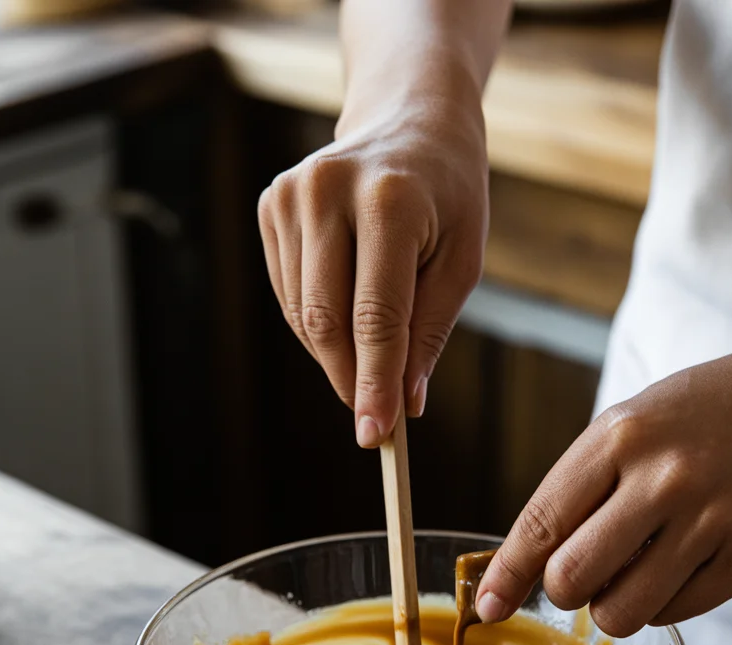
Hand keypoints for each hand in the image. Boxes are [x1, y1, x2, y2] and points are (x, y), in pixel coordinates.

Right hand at [258, 95, 487, 447]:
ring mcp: (290, 195)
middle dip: (351, 379)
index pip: (376, 315)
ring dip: (335, 355)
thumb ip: (428, 333)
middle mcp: (328, 190)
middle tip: (374, 417)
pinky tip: (347, 313)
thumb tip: (402, 405)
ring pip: (303, 315)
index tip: (377, 435)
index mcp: (390, 200)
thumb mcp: (461, 262)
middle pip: (327, 320)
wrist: (411, 121)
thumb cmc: (448, 196)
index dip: (374, 382)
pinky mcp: (270, 206)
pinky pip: (289, 296)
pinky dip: (317, 325)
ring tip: (372, 353)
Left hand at [476, 330, 731, 635]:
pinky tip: (679, 565)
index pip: (541, 523)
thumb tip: (526, 567)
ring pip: (619, 612)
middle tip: (583, 572)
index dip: (506, 574)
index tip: (486, 607)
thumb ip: (579, 488)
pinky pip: (673, 614)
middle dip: (563, 590)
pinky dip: (660, 603)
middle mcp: (664, 478)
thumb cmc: (704, 416)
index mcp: (621, 436)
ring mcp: (712, 522)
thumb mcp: (632, 424)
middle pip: (571, 579)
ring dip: (610, 606)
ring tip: (632, 570)